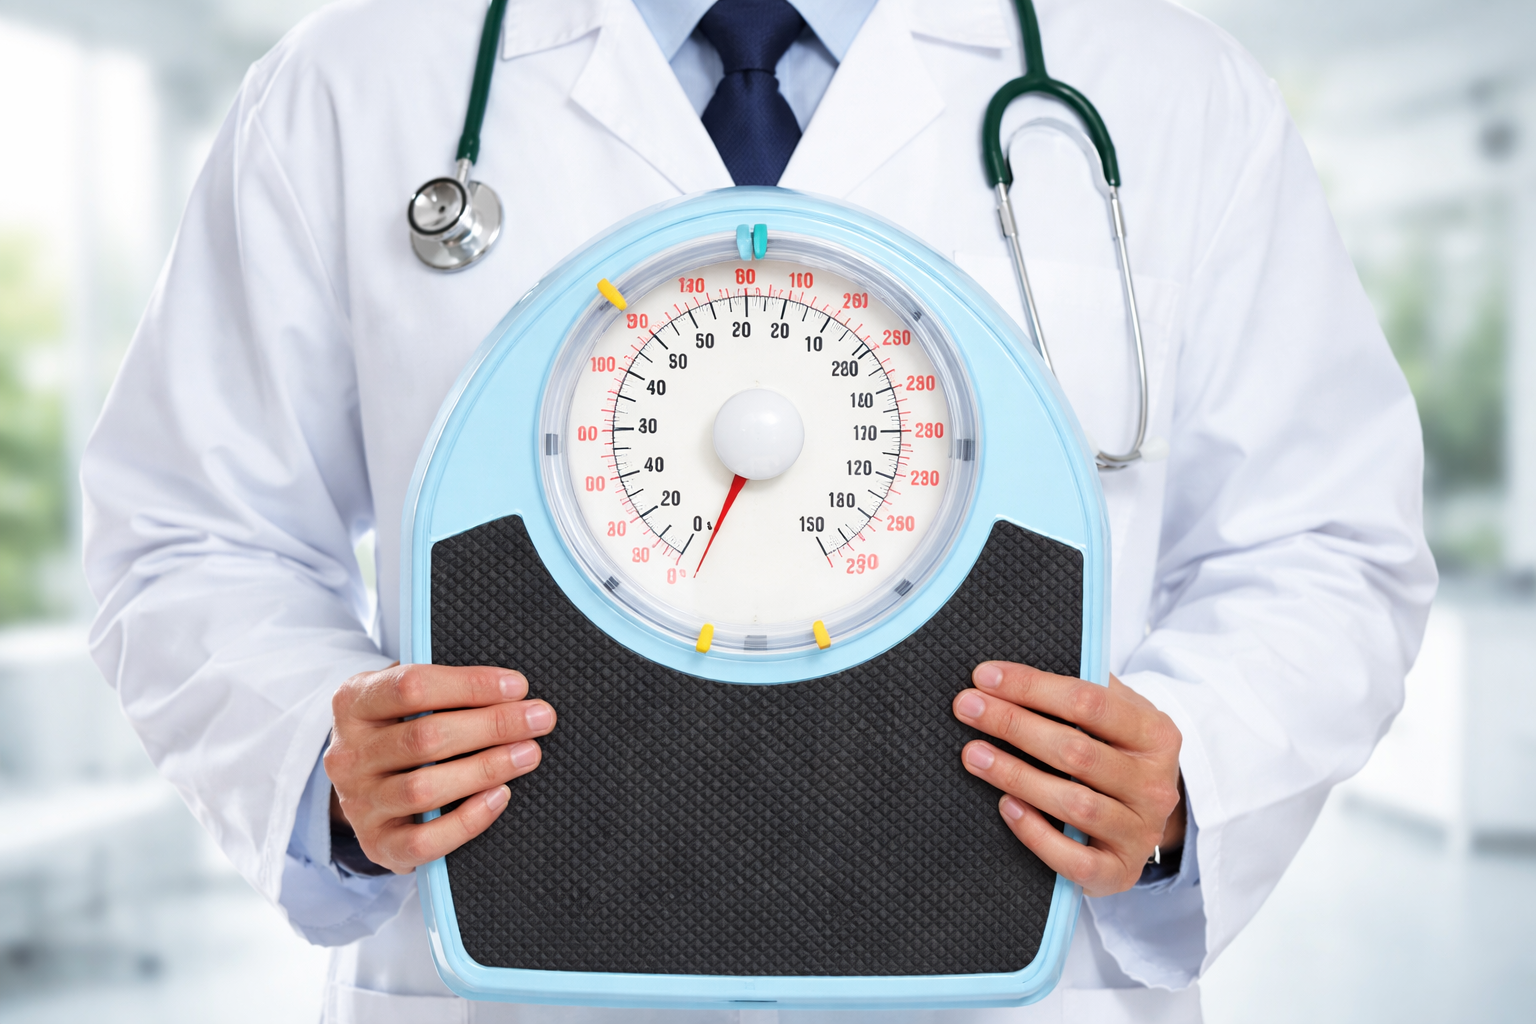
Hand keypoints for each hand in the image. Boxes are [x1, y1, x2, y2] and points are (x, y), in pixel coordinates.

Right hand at [323, 663, 555, 873]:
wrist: (366, 785)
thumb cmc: (400, 728)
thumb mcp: (404, 697)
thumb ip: (442, 688)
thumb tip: (509, 688)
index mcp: (354, 702)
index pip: (411, 687)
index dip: (470, 685)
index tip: (517, 687)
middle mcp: (348, 754)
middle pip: (425, 738)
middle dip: (492, 726)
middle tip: (539, 719)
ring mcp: (359, 803)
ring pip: (423, 790)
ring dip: (486, 769)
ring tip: (528, 754)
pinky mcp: (377, 844)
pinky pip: (423, 841)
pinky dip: (466, 821)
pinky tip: (499, 797)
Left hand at [953, 663, 1183, 896]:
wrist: (1144, 819)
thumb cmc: (1115, 754)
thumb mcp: (1116, 715)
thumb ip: (1082, 689)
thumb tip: (1012, 670)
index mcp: (1156, 734)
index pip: (1089, 702)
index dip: (1032, 687)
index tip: (984, 677)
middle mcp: (1154, 785)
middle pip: (1076, 750)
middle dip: (1014, 725)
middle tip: (967, 708)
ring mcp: (1139, 832)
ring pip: (1074, 804)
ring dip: (1016, 775)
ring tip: (973, 754)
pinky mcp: (1120, 873)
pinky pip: (1075, 859)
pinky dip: (1036, 834)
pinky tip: (1006, 807)